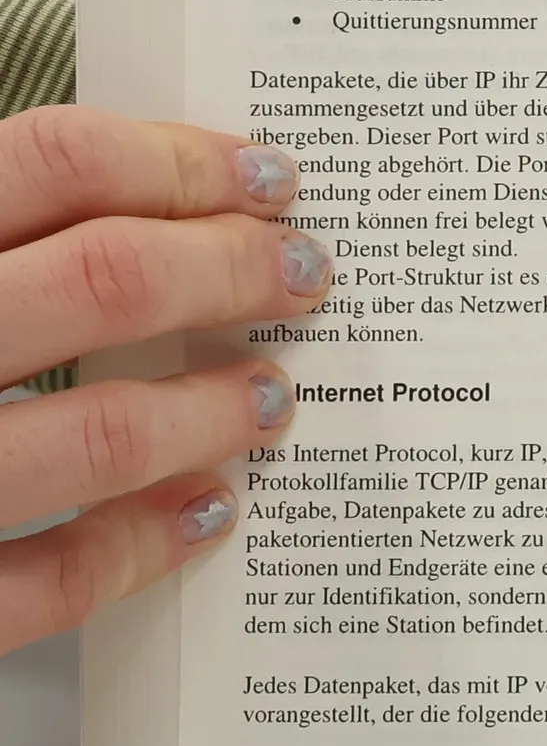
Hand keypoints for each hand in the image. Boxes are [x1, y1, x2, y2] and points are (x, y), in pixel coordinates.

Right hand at [0, 107, 329, 654]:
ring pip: (96, 433)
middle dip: (230, 273)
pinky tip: (205, 514)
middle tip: (304, 272)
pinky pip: (46, 583)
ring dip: (210, 411)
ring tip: (271, 394)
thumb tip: (96, 192)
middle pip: (102, 284)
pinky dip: (140, 547)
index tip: (263, 173)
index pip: (43, 165)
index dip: (175, 163)